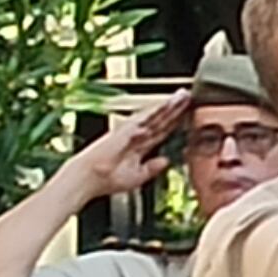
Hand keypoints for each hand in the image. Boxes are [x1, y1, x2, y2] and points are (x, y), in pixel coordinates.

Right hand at [70, 91, 191, 195]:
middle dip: (175, 110)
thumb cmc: (106, 180)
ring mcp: (130, 131)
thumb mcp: (136, 176)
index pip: (161, 131)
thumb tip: (165, 161)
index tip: (188, 115)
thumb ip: (152, 168)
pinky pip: (143, 117)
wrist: (89, 179)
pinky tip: (166, 103)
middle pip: (160, 120)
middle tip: (188, 98)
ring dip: (168, 105)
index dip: (175, 123)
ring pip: (154, 115)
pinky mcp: (124, 130)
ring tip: (182, 96)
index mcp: (138, 146)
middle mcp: (135, 136)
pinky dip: (155, 110)